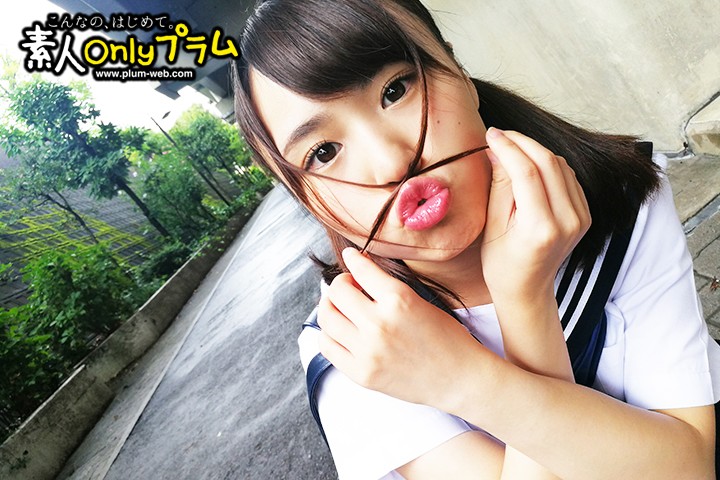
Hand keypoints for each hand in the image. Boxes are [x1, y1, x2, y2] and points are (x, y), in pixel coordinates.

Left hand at [317, 247, 485, 406]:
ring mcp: (368, 351)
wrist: (459, 378)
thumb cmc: (446, 338)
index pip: (361, 269)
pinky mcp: (361, 373)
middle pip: (337, 292)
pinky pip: (327, 346)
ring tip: (340, 307)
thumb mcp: (419, 301)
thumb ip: (386, 288)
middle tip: (348, 286)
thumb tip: (357, 271)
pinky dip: (328, 334)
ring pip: (327, 318)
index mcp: (398, 299)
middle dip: (340, 283)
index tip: (351, 256)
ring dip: (330, 306)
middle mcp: (379, 324)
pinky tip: (340, 330)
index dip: (353, 258)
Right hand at [481, 128, 590, 304]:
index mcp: (541, 228)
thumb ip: (499, 185)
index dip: (508, 147)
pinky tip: (529, 163)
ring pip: (561, 166)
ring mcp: (581, 218)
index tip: (490, 134)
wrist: (527, 289)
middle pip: (548, 163)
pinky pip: (568, 177)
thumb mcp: (492, 226)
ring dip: (535, 150)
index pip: (527, 172)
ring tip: (510, 147)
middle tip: (500, 134)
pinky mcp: (584, 214)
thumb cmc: (502, 264)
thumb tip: (498, 148)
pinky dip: (548, 164)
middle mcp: (568, 221)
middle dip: (522, 142)